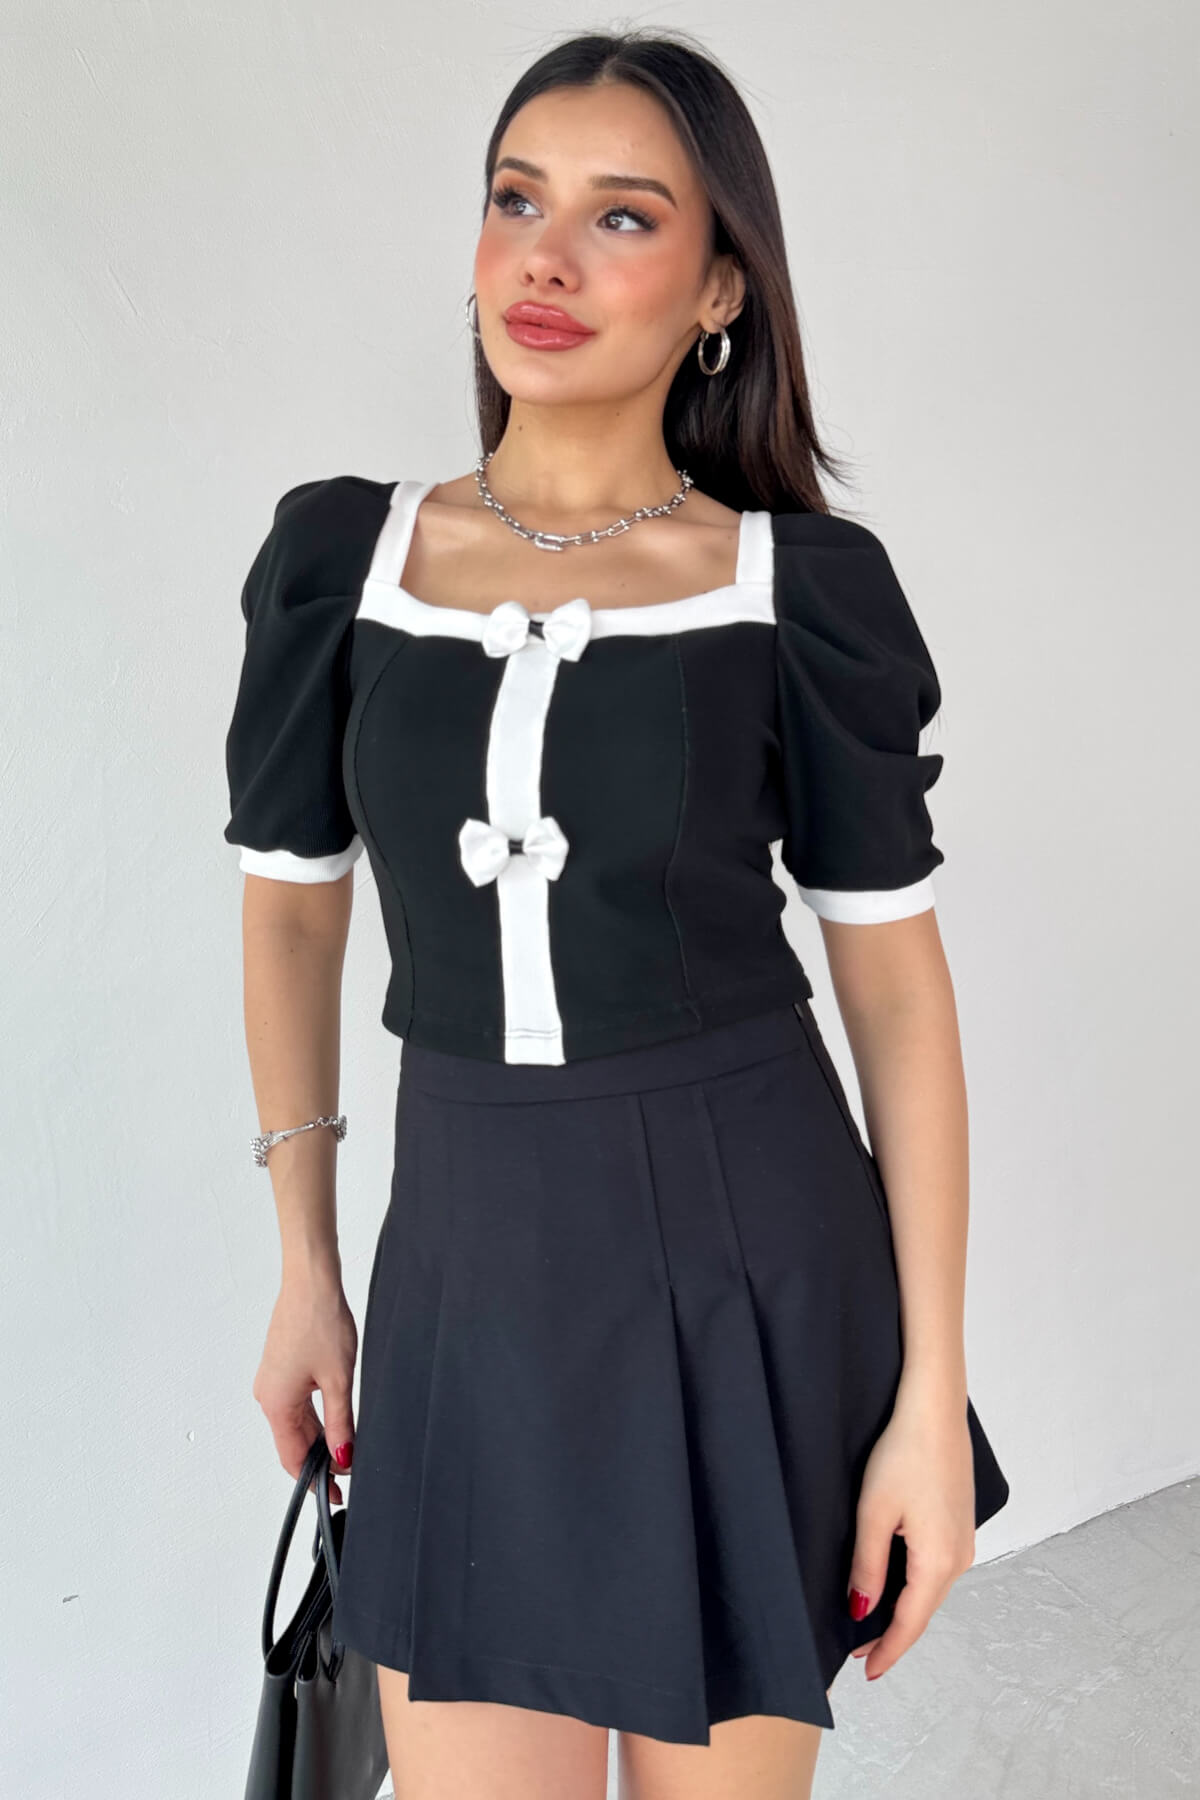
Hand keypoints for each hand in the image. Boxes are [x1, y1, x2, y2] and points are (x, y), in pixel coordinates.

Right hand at [253, 1268, 358, 1504]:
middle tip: (348, 1473)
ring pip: (296, 1423)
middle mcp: (268, 1396)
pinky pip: (296, 1404)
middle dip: (320, 1460)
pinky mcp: (281, 1368)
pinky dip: (315, 1417)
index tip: (334, 1493)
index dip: (314, 1480)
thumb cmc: (320, 1322)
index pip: (292, 1458)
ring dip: (319, 1438)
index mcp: (276, 1404)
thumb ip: (341, 1423)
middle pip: (293, 1442)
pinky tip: (335, 1420)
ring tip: (347, 1448)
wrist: (311, 1283)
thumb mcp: (338, 1379)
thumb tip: (343, 1456)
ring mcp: (273, 1381)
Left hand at [846, 1385, 975, 1681]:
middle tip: (859, 1651)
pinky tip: (894, 1582)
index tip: (866, 1671)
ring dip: (903, 1608)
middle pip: (922, 1610)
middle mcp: (959, 1557)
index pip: (910, 1622)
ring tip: (870, 1621)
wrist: (935, 1409)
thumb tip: (862, 1610)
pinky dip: (913, 1584)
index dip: (887, 1650)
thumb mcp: (874, 1512)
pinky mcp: (959, 1523)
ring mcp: (963, 1540)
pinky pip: (936, 1568)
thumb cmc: (904, 1453)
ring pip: (929, 1589)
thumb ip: (868, 1566)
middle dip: (892, 1633)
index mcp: (939, 1561)